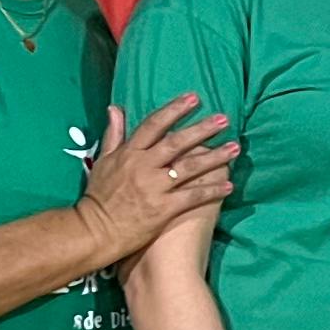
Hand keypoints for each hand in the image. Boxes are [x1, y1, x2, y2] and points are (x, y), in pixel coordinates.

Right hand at [78, 96, 236, 259]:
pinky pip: (193, 196)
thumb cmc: (99, 196)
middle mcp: (143, 166)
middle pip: (177, 142)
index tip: (194, 98)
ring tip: (235, 148)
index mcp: (129, 152)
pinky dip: (212, 190)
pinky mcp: (164, 209)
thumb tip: (115, 107)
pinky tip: (229, 185)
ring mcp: (155, 187)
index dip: (175, 110)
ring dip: (215, 157)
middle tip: (224, 119)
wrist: (95, 231)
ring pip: (190, 167)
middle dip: (202, 129)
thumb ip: (113, 134)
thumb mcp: (102, 161)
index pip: (154, 124)